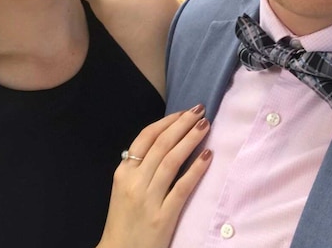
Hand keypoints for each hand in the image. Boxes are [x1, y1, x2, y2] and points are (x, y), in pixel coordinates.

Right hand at [96, 105, 211, 247]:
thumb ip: (138, 167)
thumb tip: (163, 141)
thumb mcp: (124, 188)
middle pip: (161, 145)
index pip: (145, 138)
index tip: (184, 112)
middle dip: (182, 124)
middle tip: (200, 111)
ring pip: (171, 161)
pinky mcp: (163, 217)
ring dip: (190, 140)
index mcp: (123, 173)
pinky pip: (182, 187)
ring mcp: (149, 199)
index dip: (167, 122)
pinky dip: (195, 169)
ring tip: (205, 126)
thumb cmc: (124, 220)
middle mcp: (134, 182)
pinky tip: (208, 155)